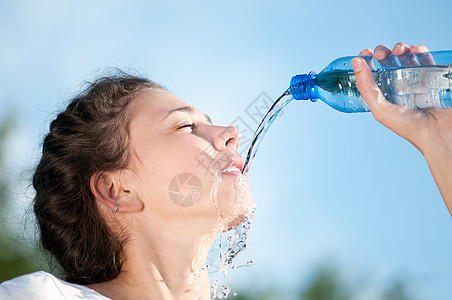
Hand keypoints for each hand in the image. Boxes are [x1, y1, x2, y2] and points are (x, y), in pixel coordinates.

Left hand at [351, 43, 451, 215]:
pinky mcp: (433, 76)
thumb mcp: (380, 108)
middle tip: (381, 53)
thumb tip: (355, 61)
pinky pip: (425, 58)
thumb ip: (366, 87)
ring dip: (400, 48)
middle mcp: (399, 87)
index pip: (372, 74)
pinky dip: (419, 50)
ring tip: (398, 50)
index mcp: (384, 95)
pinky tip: (414, 49)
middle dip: (383, 53)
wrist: (439, 133)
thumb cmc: (409, 127)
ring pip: (406, 57)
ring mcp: (416, 81)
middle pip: (388, 62)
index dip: (367, 62)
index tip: (365, 53)